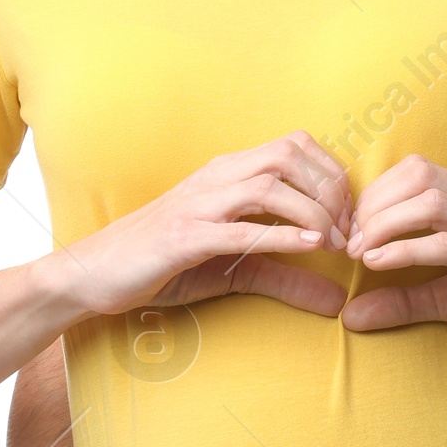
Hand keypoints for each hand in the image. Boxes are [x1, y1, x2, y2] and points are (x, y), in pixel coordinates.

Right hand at [52, 132, 352, 322]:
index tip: (352, 215)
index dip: (333, 175)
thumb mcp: (234, 271)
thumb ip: (285, 277)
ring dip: (313, 212)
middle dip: (331, 190)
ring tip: (334, 243)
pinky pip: (239, 227)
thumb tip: (338, 300)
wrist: (93, 275)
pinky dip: (281, 234)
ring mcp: (197, 204)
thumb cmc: (164, 265)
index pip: (295, 146)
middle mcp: (215, 178)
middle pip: (289, 155)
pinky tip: (310, 248)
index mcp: (227, 173)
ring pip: (269, 184)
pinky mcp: (183, 236)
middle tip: (350, 231)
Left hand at [338, 155, 446, 357]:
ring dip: (385, 223)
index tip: (351, 228)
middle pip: (417, 176)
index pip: (415, 170)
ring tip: (361, 252)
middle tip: (350, 240)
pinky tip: (380, 264)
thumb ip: (404, 299)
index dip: (375, 193)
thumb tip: (349, 315)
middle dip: (373, 204)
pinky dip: (406, 251)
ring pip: (429, 201)